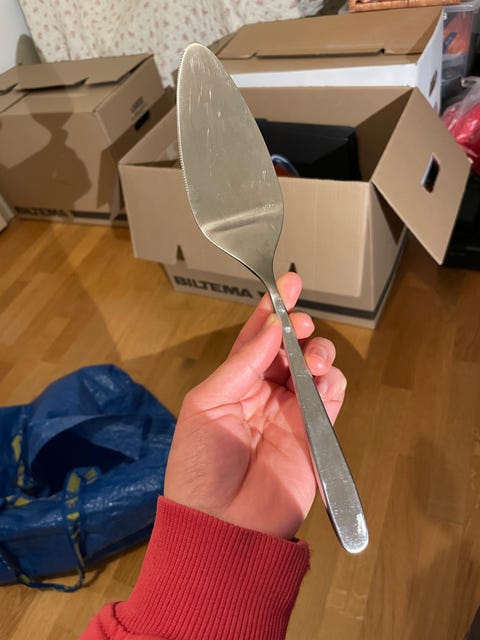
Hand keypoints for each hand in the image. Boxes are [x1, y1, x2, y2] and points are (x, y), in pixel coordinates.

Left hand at [164, 273, 346, 538]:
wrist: (223, 523)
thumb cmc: (201, 464)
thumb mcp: (206, 404)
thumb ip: (241, 364)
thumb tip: (271, 329)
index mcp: (233, 384)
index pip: (256, 339)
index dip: (272, 310)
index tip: (288, 283)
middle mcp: (263, 394)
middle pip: (290, 349)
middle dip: (299, 330)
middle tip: (302, 326)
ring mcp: (291, 414)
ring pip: (315, 369)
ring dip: (319, 354)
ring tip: (314, 359)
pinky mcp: (314, 436)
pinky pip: (332, 400)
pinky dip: (333, 384)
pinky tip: (324, 381)